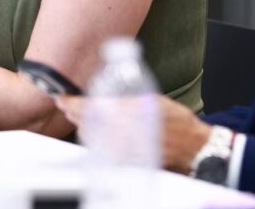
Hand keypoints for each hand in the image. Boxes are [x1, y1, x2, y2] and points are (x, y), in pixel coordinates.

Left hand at [54, 94, 211, 171]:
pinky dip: (94, 137)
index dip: (71, 103)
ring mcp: (121, 148)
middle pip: (84, 123)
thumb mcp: (151, 97)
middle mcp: (122, 132)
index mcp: (127, 112)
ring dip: (82, 124)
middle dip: (74, 113)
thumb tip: (102, 94)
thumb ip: (125, 97)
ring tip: (78, 115)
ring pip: (90, 137)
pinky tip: (96, 130)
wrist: (192, 147)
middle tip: (67, 104)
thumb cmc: (176, 120)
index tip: (62, 97)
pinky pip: (101, 148)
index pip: (88, 107)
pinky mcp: (124, 160)